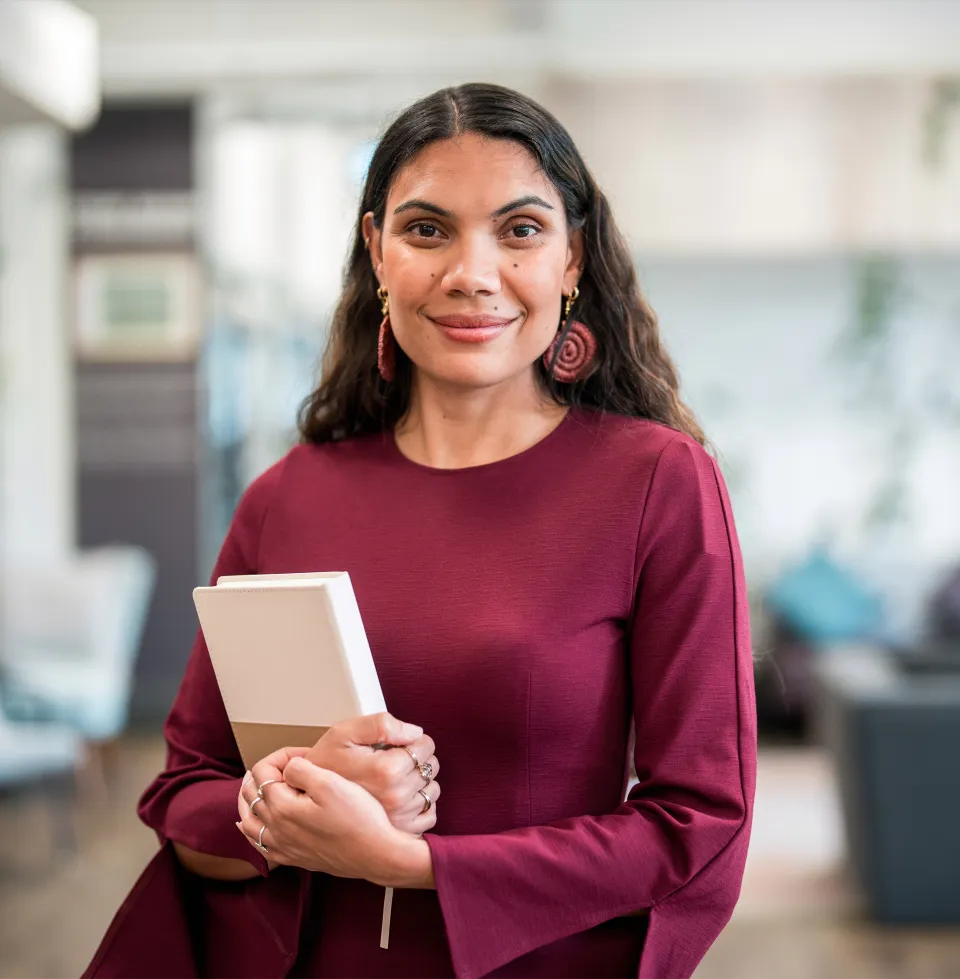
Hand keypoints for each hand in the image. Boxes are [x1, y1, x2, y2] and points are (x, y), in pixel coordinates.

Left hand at [237, 748, 428, 884]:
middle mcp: (275, 829)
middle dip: (263, 773)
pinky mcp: (292, 857)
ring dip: (249, 799)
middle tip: (284, 764)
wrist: (375, 854)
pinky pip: (258, 843)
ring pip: (248, 820)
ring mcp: (282, 846)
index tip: (303, 754)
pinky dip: (250, 829)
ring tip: (256, 786)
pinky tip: (250, 824)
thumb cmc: (357, 818)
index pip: (263, 771)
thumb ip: (300, 769)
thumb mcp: (330, 782)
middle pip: (251, 794)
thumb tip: (288, 767)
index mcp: (281, 807)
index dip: (281, 756)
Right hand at [303, 713, 439, 835]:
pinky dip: (421, 805)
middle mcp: (395, 797)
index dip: (415, 740)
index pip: (425, 746)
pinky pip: (429, 814)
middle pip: (430, 767)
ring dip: (421, 782)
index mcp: (385, 770)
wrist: (309, 801)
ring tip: (397, 778)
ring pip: (432, 791)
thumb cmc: (325, 765)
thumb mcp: (344, 733)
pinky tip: (402, 798)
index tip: (401, 743)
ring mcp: (400, 818)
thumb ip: (380, 724)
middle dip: (418, 759)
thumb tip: (413, 732)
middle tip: (397, 760)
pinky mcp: (401, 833)